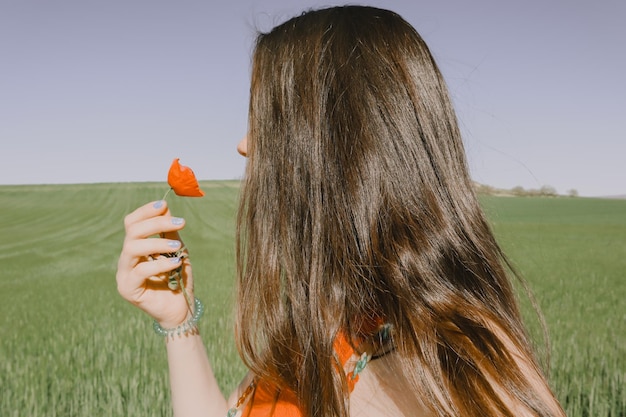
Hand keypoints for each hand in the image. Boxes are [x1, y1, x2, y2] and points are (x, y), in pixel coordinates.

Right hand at [116, 200, 193, 327]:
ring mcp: (124, 274)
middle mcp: (126, 258)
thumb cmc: (178, 278)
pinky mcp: (127, 288)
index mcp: (135, 247)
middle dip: (156, 223)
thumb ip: (169, 231)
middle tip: (180, 222)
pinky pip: (140, 271)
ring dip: (157, 242)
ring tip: (177, 246)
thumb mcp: (177, 250)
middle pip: (132, 232)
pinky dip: (160, 264)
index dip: (146, 211)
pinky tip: (176, 263)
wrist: (181, 307)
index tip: (165, 204)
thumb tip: (164, 207)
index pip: (132, 223)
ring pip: (132, 248)